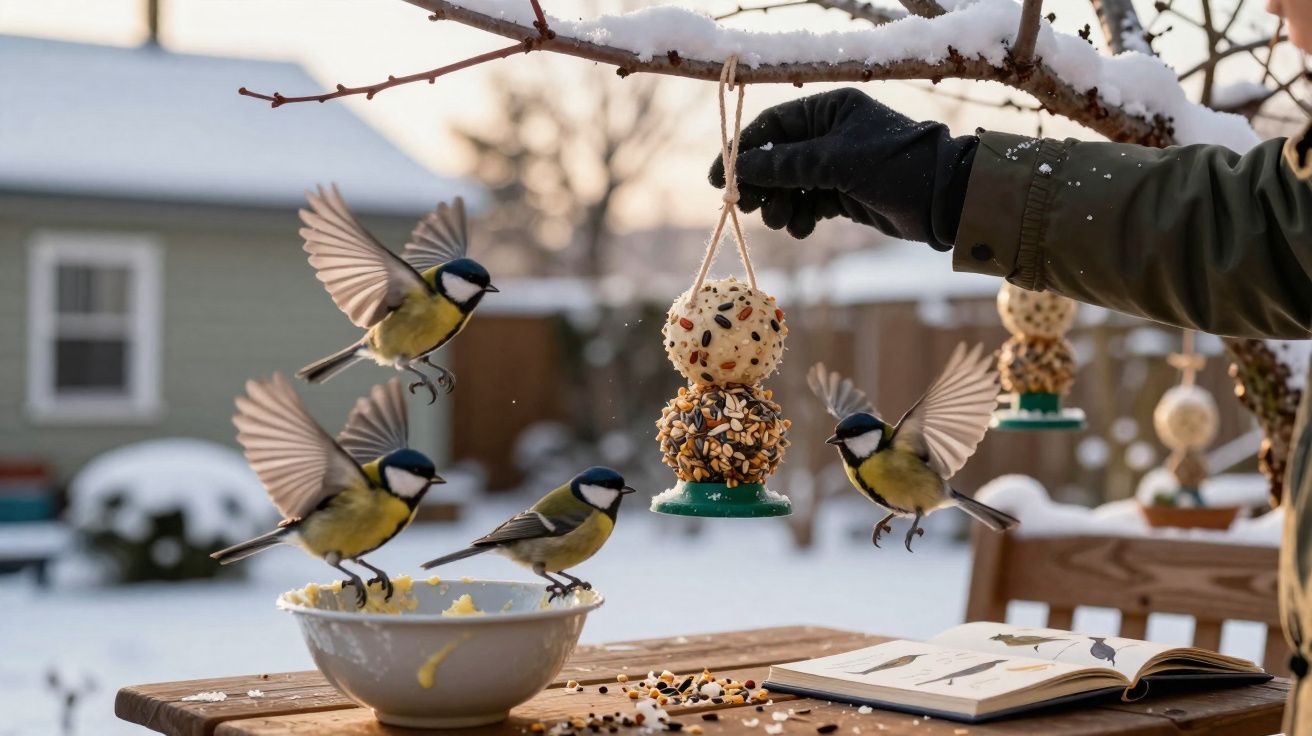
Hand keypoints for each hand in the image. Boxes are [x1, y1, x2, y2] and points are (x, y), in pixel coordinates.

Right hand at [709, 88, 976, 247]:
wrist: (944, 201)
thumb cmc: (895, 166)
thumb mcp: (836, 162)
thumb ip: (786, 165)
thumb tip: (741, 169)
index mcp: (829, 110)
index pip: (772, 125)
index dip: (744, 151)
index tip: (720, 179)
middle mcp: (829, 134)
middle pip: (776, 158)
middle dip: (762, 184)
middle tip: (749, 207)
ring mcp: (836, 166)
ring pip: (790, 186)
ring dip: (780, 205)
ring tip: (783, 220)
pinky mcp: (844, 195)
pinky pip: (808, 205)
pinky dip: (802, 218)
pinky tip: (805, 227)